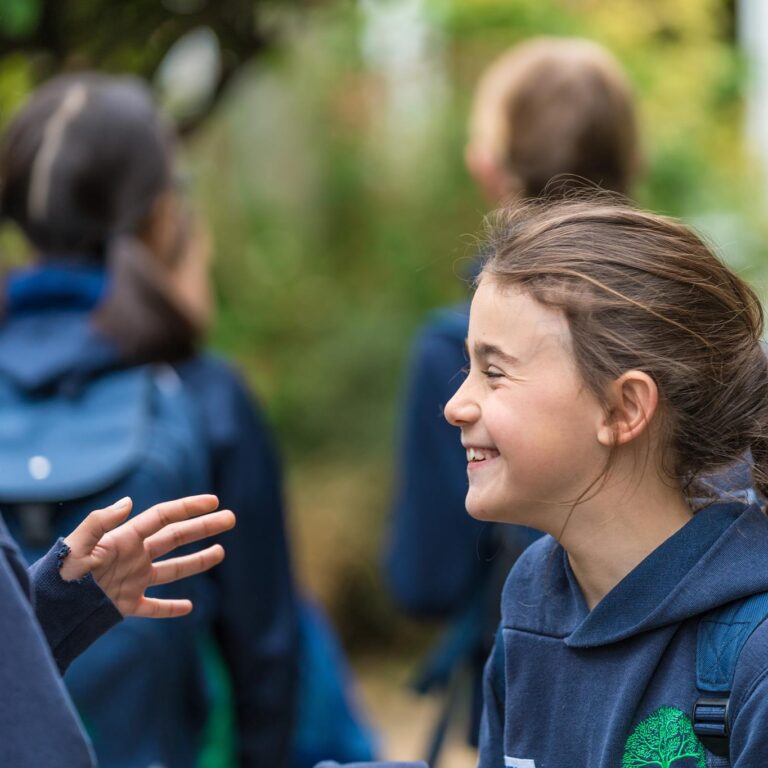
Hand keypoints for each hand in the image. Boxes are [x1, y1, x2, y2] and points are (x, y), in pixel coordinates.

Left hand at [60, 494, 234, 617]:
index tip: (213, 502)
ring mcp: (133, 581)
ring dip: (197, 561)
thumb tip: (130, 502)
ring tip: (221, 552)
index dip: (189, 507)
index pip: (164, 517)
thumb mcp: (77, 545)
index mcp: (126, 538)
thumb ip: (101, 522)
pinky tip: (189, 607)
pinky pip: (155, 607)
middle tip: (230, 519)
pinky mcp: (127, 605)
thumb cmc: (59, 574)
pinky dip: (171, 608)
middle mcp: (134, 556)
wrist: (49, 608)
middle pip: (176, 538)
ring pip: (173, 570)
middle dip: (203, 528)